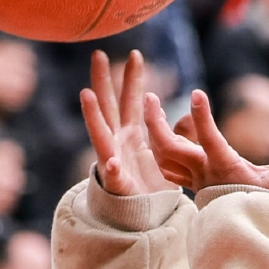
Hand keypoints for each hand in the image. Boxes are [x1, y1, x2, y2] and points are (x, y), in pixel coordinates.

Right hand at [80, 50, 170, 197]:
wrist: (138, 214)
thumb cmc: (148, 183)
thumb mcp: (159, 151)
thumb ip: (163, 132)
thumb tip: (183, 115)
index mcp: (129, 132)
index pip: (130, 99)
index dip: (132, 78)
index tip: (136, 54)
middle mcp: (116, 141)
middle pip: (108, 106)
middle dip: (102, 81)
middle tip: (97, 54)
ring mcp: (112, 159)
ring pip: (100, 133)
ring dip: (92, 115)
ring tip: (86, 96)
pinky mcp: (116, 184)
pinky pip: (114, 176)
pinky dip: (112, 170)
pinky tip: (112, 162)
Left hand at [143, 88, 268, 195]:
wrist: (246, 232)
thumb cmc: (265, 206)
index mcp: (223, 167)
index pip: (209, 139)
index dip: (202, 117)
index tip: (196, 93)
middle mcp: (203, 172)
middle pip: (169, 147)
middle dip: (156, 122)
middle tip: (150, 97)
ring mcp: (193, 179)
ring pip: (163, 156)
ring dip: (154, 132)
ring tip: (153, 106)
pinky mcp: (190, 183)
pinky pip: (167, 166)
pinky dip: (159, 149)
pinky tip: (159, 132)